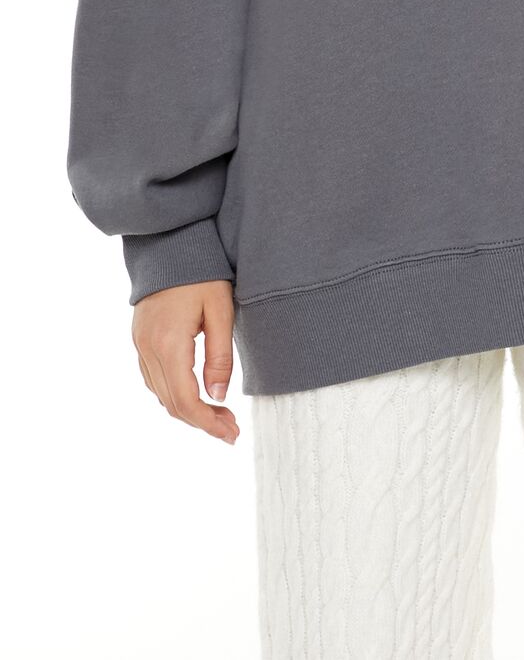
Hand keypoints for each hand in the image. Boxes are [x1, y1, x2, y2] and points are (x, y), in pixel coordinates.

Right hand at [132, 280, 239, 443]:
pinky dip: (173, 393)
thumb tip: (219, 397)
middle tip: (231, 428)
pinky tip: (195, 392)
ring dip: (187, 409)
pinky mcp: (139, 338)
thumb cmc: (202, 272)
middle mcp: (148, 349)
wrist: (170, 242)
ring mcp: (139, 344)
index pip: (186, 401)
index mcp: (168, 344)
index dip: (208, 423)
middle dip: (202, 421)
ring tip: (219, 414)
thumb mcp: (220, 311)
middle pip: (171, 403)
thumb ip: (220, 356)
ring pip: (160, 394)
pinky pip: (153, 378)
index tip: (231, 434)